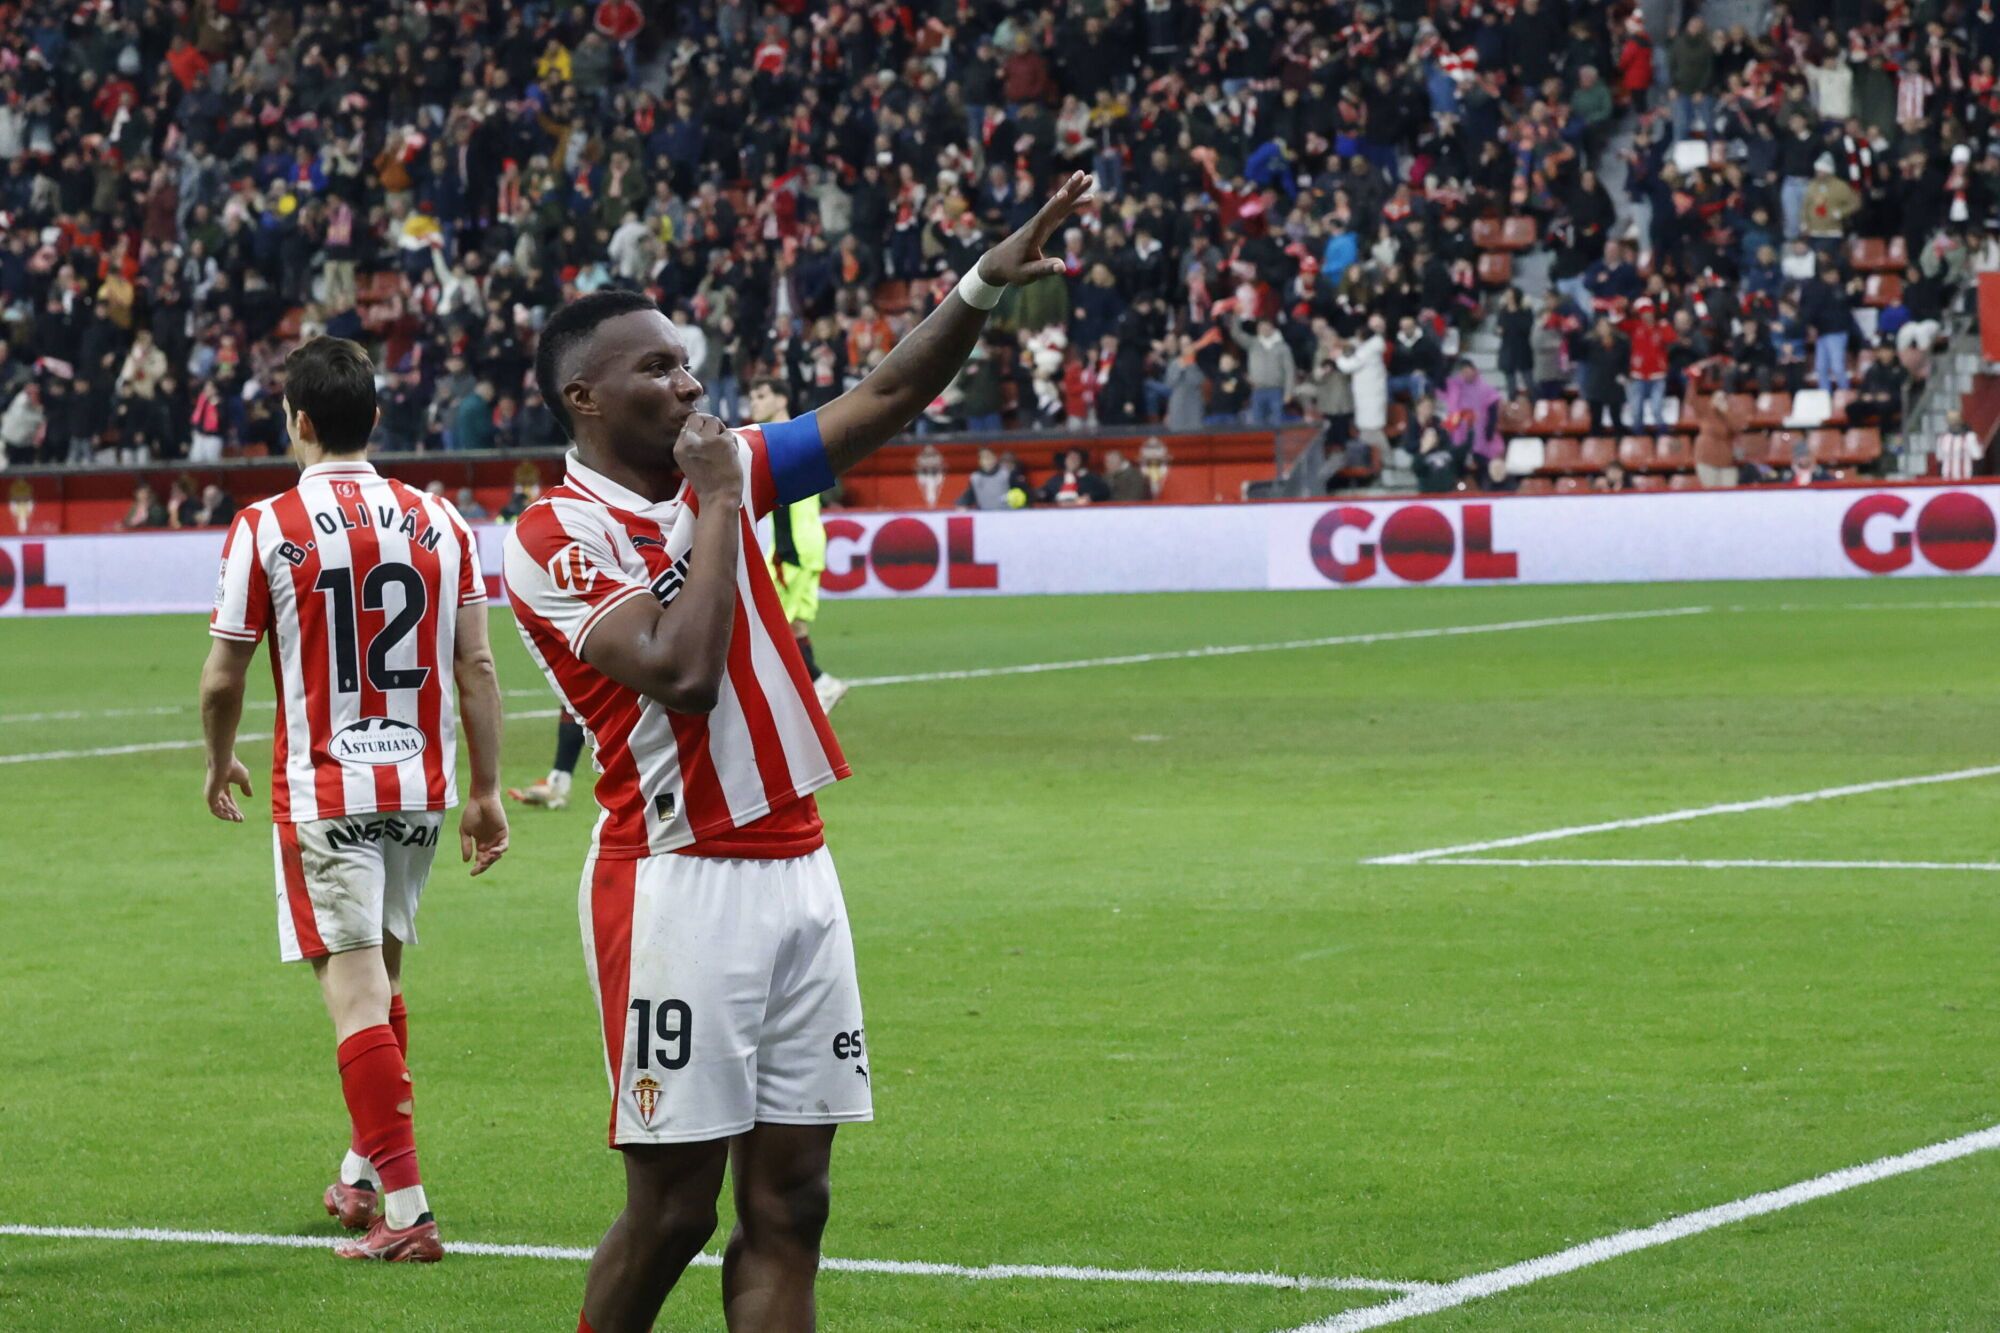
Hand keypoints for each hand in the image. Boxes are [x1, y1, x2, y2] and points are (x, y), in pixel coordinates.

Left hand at [205, 755, 252, 822]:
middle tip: (240, 820)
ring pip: (219, 809)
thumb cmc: (233, 767)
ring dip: (227, 815)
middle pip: (224, 805)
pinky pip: (214, 810)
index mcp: (222, 785)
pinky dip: (222, 814)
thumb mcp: (243, 779)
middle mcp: (216, 791)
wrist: (223, 763)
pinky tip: (230, 817)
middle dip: (233, 813)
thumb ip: (246, 787)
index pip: (228, 799)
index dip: (235, 807)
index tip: (242, 815)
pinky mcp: (209, 797)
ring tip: (236, 819)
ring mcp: (211, 794)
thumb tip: (250, 796)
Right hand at [459, 792, 508, 875]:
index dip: (477, 867)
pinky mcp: (504, 832)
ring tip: (484, 861)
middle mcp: (489, 842)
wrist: (481, 799)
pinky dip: (499, 851)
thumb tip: (466, 861)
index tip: (471, 873)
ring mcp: (497, 838)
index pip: (480, 859)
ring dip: (491, 859)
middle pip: (488, 859)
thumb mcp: (465, 831)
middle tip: (478, 869)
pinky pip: (504, 846)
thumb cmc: (472, 812)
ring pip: (497, 855)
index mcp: (480, 843)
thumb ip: (466, 845)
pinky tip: (492, 852)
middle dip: (483, 866)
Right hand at [673, 411, 742, 500]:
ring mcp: (706, 440)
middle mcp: (690, 441)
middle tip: (717, 441)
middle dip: (711, 425)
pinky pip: (729, 434)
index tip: (706, 437)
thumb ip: (692, 443)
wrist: (718, 499)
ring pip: (715, 422)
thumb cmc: (707, 483)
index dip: (700, 426)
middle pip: (701, 417)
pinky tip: (730, 457)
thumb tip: (702, 423)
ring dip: (722, 433)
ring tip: (723, 451)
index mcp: (679, 447)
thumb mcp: (689, 461)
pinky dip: (732, 444)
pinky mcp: (723, 442)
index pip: (689, 422)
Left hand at [976, 170, 1096, 285]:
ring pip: (1060, 204)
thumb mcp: (1027, 274)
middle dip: (1069, 189)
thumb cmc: (1012, 269)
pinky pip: (1061, 211)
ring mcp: (1041, 223)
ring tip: (1089, 179)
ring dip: (1074, 192)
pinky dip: (1072, 204)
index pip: (1044, 216)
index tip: (1063, 193)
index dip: (1054, 205)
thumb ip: (1044, 269)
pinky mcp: (1045, 226)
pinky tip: (1085, 199)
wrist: (998, 263)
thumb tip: (1062, 267)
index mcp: (1032, 234)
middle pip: (1055, 204)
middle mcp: (1037, 224)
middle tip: (1083, 174)